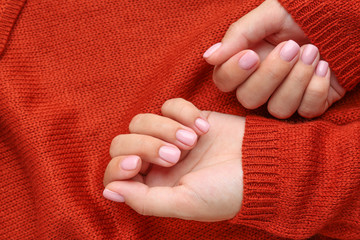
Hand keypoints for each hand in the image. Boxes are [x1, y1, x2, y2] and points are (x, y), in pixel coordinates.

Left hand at [103, 98, 244, 220]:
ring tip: (192, 140)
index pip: (114, 171)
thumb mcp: (185, 204)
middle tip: (176, 154)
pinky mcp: (187, 116)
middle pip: (123, 141)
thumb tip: (108, 190)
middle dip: (146, 144)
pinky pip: (168, 104)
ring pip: (142, 119)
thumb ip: (144, 200)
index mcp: (153, 185)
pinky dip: (182, 112)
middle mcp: (157, 161)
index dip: (119, 164)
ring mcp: (171, 136)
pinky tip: (203, 127)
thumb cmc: (227, 192)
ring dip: (166, 127)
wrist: (263, 166)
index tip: (139, 164)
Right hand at [203, 0, 345, 117]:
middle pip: (248, 100)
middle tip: (292, 47)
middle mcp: (263, 82)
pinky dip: (316, 88)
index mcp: (247, 60)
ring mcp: (287, 95)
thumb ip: (238, 34)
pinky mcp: (310, 103)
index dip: (234, 74)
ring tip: (313, 51)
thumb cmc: (305, 12)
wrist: (346, 17)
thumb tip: (208, 57)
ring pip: (277, 110)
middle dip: (271, 75)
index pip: (224, 81)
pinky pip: (305, 111)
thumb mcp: (270, 14)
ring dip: (297, 80)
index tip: (252, 55)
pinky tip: (324, 66)